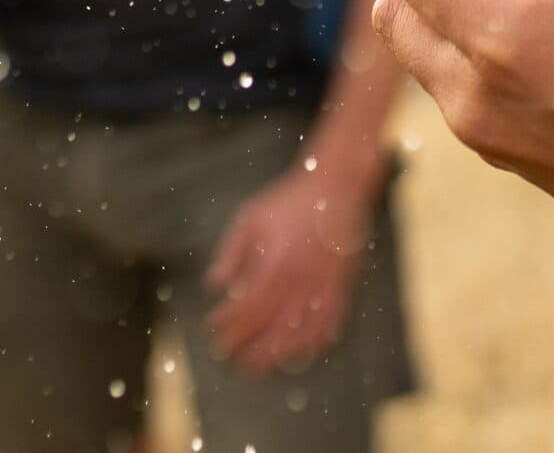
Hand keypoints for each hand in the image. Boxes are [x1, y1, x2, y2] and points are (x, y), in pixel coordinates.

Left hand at [204, 164, 373, 374]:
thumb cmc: (291, 202)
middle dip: (246, 345)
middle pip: (269, 326)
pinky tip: (301, 351)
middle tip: (229, 356)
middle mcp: (299, 281)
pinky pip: (328, 324)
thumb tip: (214, 285)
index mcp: (275, 264)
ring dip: (276, 353)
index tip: (213, 328)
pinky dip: (314, 342)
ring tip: (259, 365)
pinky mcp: (340, 287)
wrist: (336, 188)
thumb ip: (230, 254)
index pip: (246, 307)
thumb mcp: (251, 219)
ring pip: (298, 333)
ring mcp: (322, 287)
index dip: (227, 322)